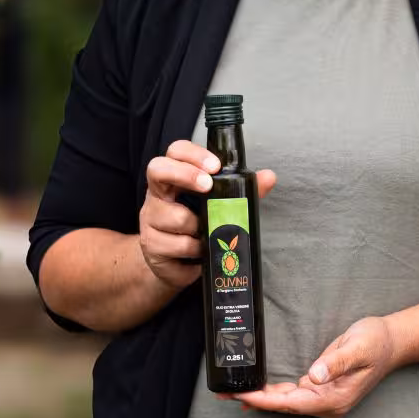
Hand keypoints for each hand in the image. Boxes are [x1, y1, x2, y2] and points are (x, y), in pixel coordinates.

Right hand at [139, 140, 276, 289]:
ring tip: (207, 235)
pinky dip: (195, 250)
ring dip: (199, 228)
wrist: (171, 265)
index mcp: (173, 179)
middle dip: (186, 175)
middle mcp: (156, 194)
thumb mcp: (216, 208)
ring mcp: (149, 219)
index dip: (192, 154)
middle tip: (208, 186)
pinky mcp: (150, 245)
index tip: (215, 165)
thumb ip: (240, 191)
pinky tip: (199, 252)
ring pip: (176, 217)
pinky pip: (177, 246)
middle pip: (157, 169)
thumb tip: (268, 177)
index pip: (175, 152)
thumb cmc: (195, 228)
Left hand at [230, 316, 399, 417]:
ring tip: (232, 392)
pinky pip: (292, 396)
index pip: (292, 403)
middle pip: (285, 406)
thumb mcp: (358, 348)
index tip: (244, 396)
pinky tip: (256, 392)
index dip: (266, 400)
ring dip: (260, 397)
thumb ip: (336, 363)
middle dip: (255, 400)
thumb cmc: (376, 343)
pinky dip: (273, 394)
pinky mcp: (321, 390)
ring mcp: (324, 399)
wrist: (391, 342)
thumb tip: (313, 376)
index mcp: (335, 398)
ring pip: (286, 402)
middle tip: (225, 393)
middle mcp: (328, 404)